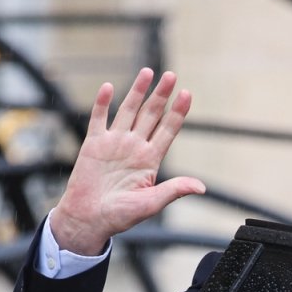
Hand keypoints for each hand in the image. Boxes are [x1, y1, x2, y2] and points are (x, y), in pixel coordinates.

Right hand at [50, 68, 204, 254]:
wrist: (89, 219)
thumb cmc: (121, 216)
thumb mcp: (152, 204)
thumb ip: (174, 190)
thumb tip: (201, 188)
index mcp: (150, 160)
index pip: (168, 130)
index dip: (178, 112)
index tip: (187, 94)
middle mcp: (134, 147)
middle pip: (151, 115)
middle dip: (162, 95)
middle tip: (171, 75)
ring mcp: (114, 143)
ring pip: (128, 110)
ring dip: (138, 92)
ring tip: (149, 72)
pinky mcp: (93, 144)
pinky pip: (99, 119)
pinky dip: (103, 103)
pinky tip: (109, 87)